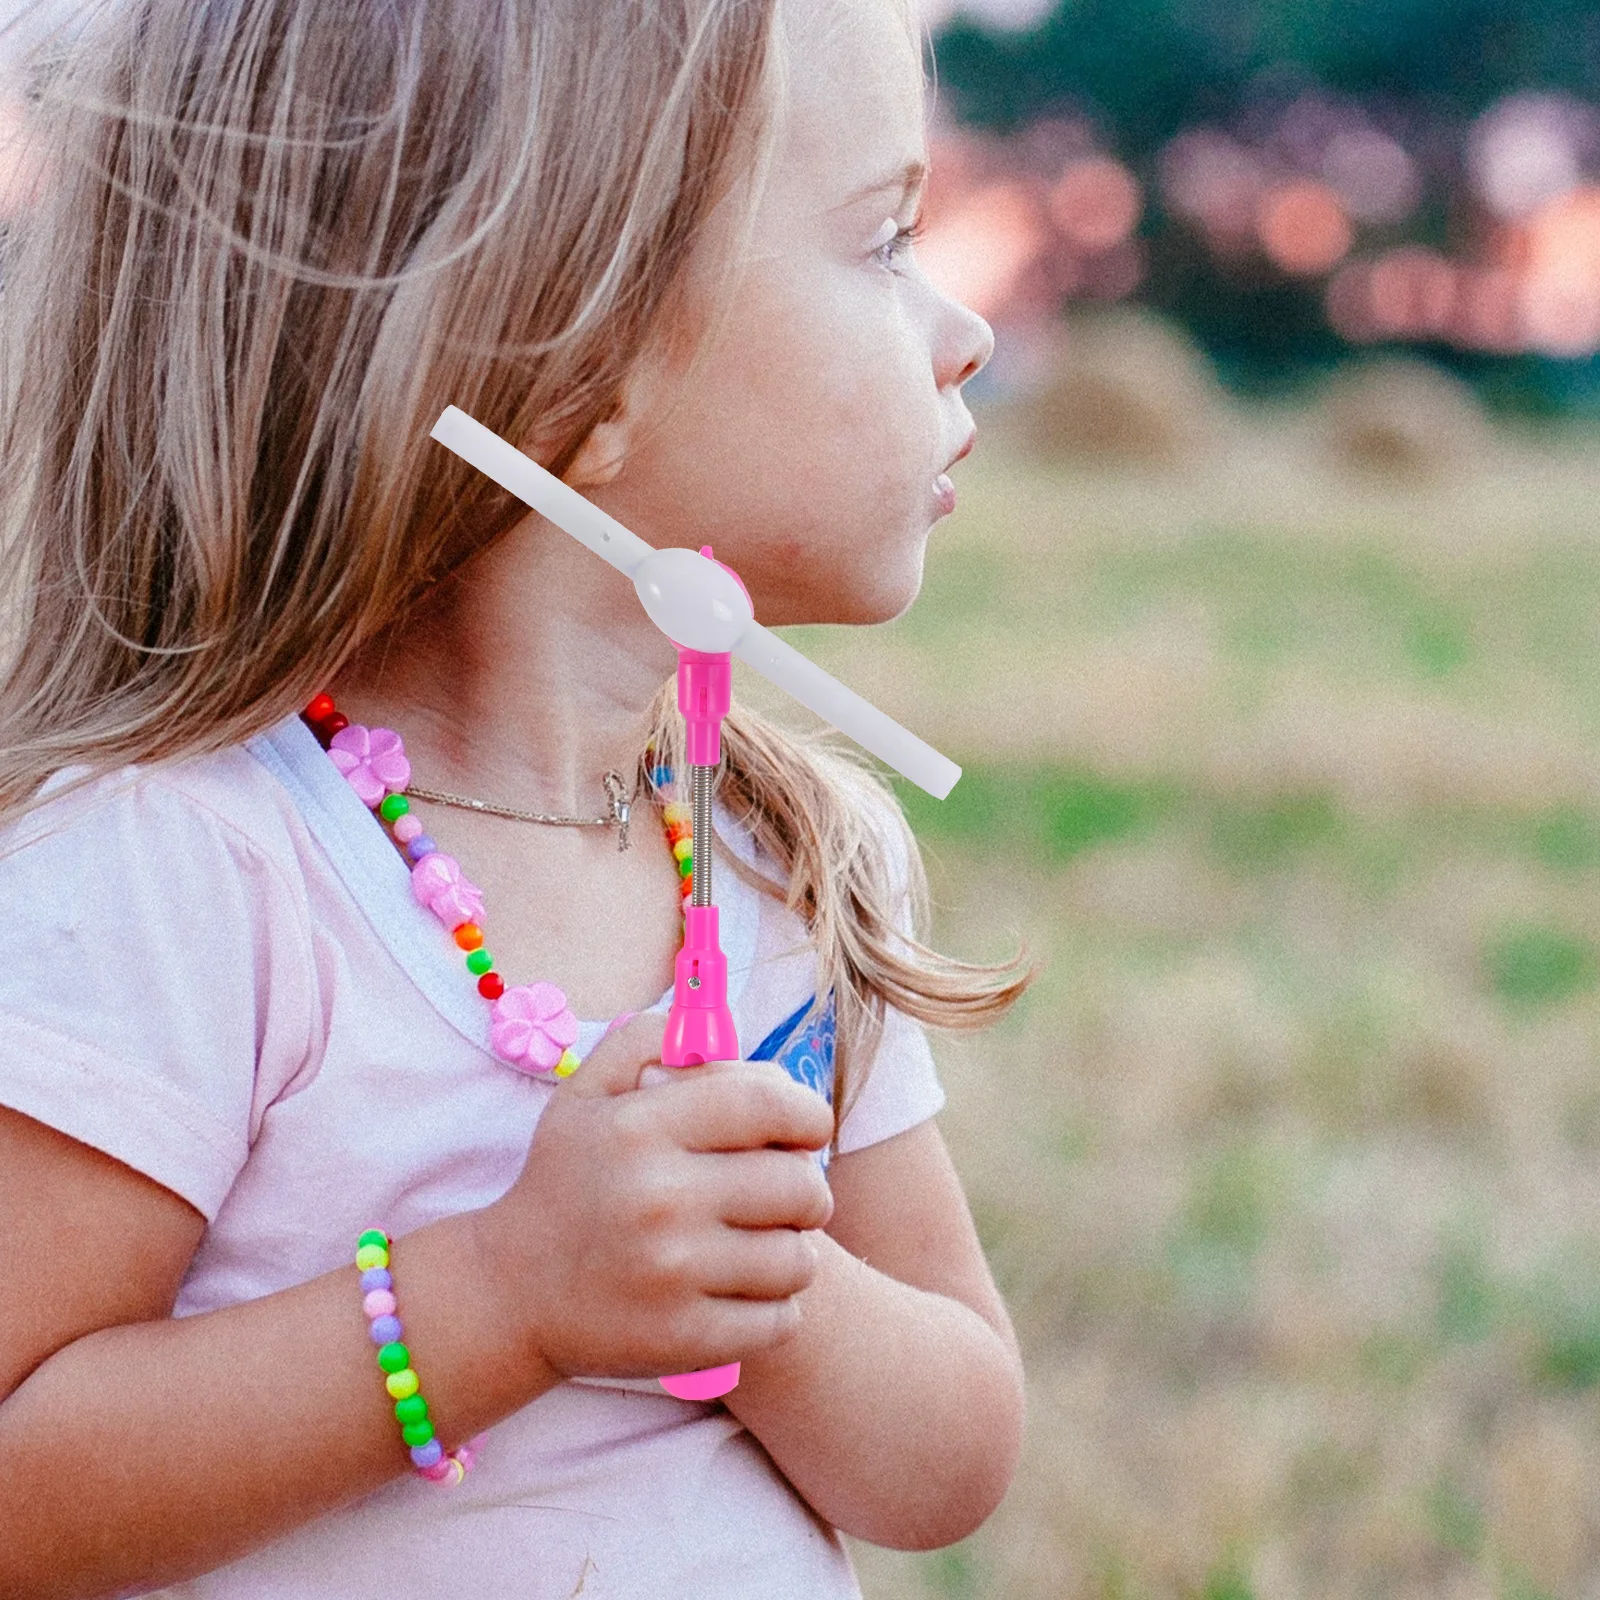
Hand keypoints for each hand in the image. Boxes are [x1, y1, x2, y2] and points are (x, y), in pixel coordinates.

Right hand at [474, 1011, 835, 1380]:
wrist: (508, 1292)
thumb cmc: (567, 1179)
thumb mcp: (587, 1091)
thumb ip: (651, 1041)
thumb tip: (725, 1033)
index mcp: (641, 1126)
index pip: (770, 1104)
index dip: (808, 1115)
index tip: (808, 1130)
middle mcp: (658, 1197)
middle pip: (800, 1186)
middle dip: (805, 1189)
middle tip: (781, 1195)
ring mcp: (671, 1274)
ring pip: (799, 1258)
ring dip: (790, 1251)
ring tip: (757, 1244)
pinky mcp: (683, 1338)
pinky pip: (782, 1318)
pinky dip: (774, 1306)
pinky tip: (740, 1290)